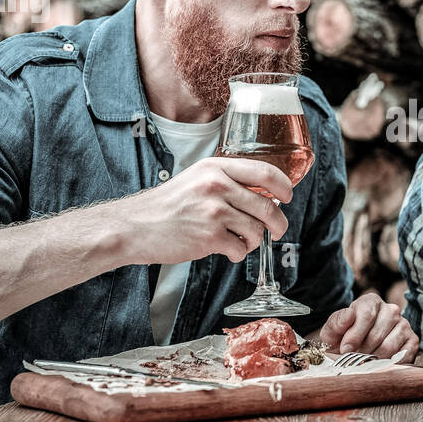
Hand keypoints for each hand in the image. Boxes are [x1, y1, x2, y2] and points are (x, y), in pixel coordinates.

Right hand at [112, 157, 292, 265]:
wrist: (134, 226)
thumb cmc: (167, 205)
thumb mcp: (197, 178)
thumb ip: (228, 181)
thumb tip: (265, 193)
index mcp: (216, 167)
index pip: (266, 172)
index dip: (284, 186)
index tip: (288, 197)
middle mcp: (217, 186)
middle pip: (268, 206)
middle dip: (278, 224)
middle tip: (276, 231)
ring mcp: (214, 211)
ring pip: (257, 230)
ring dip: (252, 241)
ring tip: (237, 241)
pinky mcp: (210, 237)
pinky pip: (241, 249)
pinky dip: (237, 254)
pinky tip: (225, 250)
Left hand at [318, 293, 417, 360]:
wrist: (355, 350)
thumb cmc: (343, 339)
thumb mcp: (332, 332)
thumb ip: (337, 322)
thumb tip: (349, 316)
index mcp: (371, 301)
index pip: (367, 315)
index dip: (354, 335)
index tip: (345, 349)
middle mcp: (391, 310)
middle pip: (377, 334)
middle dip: (362, 351)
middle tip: (354, 358)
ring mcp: (404, 324)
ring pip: (389, 347)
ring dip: (373, 359)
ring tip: (365, 360)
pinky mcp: (412, 341)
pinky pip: (401, 356)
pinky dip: (388, 363)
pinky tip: (379, 363)